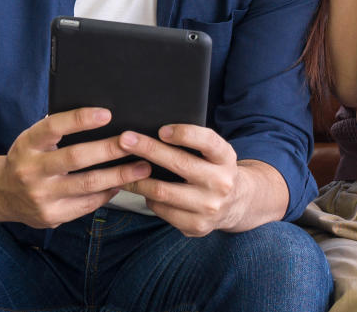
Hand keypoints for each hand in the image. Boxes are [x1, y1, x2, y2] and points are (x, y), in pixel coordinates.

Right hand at [0, 107, 151, 228]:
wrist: (1, 194)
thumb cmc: (28, 157)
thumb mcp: (33, 139)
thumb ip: (58, 130)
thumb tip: (104, 117)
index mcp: (27, 144)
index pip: (53, 127)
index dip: (80, 119)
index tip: (107, 113)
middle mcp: (31, 170)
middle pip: (76, 158)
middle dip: (110, 150)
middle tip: (136, 143)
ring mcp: (40, 196)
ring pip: (87, 185)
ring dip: (119, 175)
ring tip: (143, 168)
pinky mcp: (50, 216)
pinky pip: (86, 204)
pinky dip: (107, 193)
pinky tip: (123, 184)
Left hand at [117, 125, 250, 235]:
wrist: (236, 203)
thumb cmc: (215, 169)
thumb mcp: (215, 153)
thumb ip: (194, 144)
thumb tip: (154, 134)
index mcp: (226, 158)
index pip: (207, 141)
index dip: (185, 133)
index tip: (161, 129)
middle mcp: (221, 183)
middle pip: (179, 164)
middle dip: (148, 149)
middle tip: (125, 140)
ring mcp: (209, 207)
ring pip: (163, 192)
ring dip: (138, 179)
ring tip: (121, 169)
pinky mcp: (196, 226)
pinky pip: (162, 211)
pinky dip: (148, 199)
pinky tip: (142, 190)